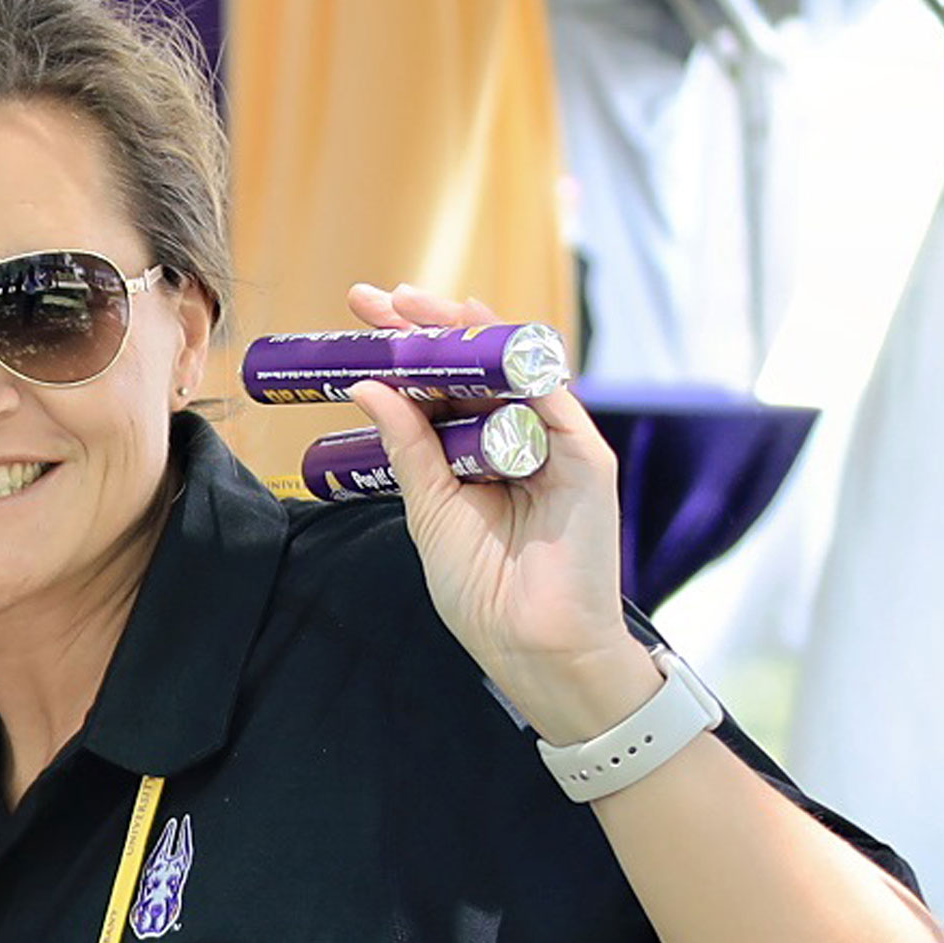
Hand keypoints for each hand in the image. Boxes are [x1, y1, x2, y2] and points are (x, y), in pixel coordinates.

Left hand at [337, 283, 652, 738]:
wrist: (531, 643)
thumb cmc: (483, 590)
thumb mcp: (429, 509)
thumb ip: (407, 448)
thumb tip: (368, 387)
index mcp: (475, 454)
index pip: (441, 385)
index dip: (404, 349)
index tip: (359, 318)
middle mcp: (515, 439)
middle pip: (472, 365)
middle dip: (425, 326)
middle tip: (374, 299)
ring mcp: (553, 443)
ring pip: (510, 367)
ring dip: (462, 329)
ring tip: (410, 306)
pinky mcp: (584, 456)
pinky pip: (550, 394)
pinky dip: (513, 361)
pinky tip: (472, 336)